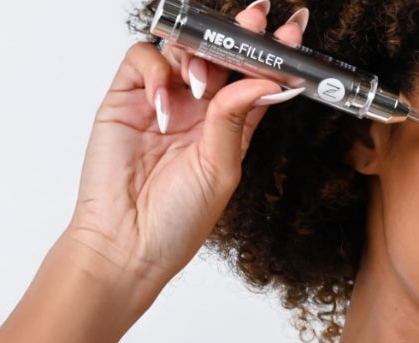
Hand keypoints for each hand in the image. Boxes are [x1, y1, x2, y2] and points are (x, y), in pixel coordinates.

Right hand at [65, 0, 306, 289]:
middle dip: (240, 34)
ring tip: (202, 79)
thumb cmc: (177, 221)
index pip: (255, 79)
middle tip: (256, 19)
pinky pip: (142, 60)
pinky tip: (163, 104)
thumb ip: (235, 120)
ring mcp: (161, 101)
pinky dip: (156, 71)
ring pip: (183, 50)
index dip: (273, 54)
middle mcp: (197, 110)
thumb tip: (264, 80)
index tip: (293, 30)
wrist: (127, 244)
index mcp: (229, 127)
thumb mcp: (220, 169)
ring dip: (199, 52)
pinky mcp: (124, 100)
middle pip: (221, 56)